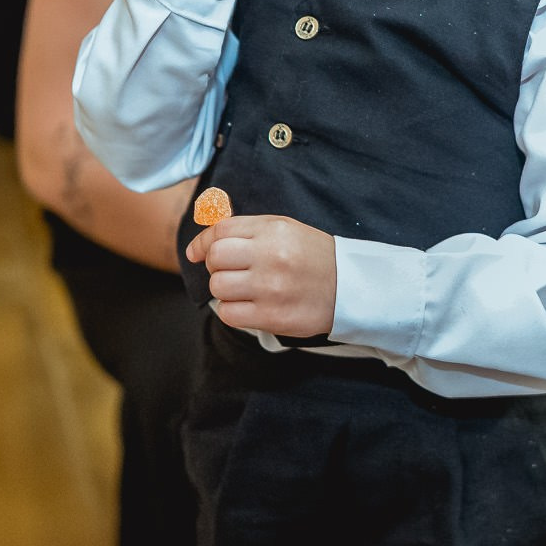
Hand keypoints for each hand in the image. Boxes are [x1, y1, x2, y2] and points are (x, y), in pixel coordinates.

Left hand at [184, 214, 336, 337]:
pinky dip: (233, 310)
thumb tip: (201, 244)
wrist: (349, 287)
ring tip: (244, 289)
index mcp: (273, 230)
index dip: (202, 243)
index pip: (219, 232)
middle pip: (215, 258)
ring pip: (218, 286)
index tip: (197, 253)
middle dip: (216, 265)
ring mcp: (271, 288)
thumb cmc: (311, 256)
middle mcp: (271, 256)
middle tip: (232, 270)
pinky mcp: (272, 316)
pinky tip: (249, 305)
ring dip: (225, 289)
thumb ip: (246, 230)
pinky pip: (229, 313)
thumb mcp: (284, 229)